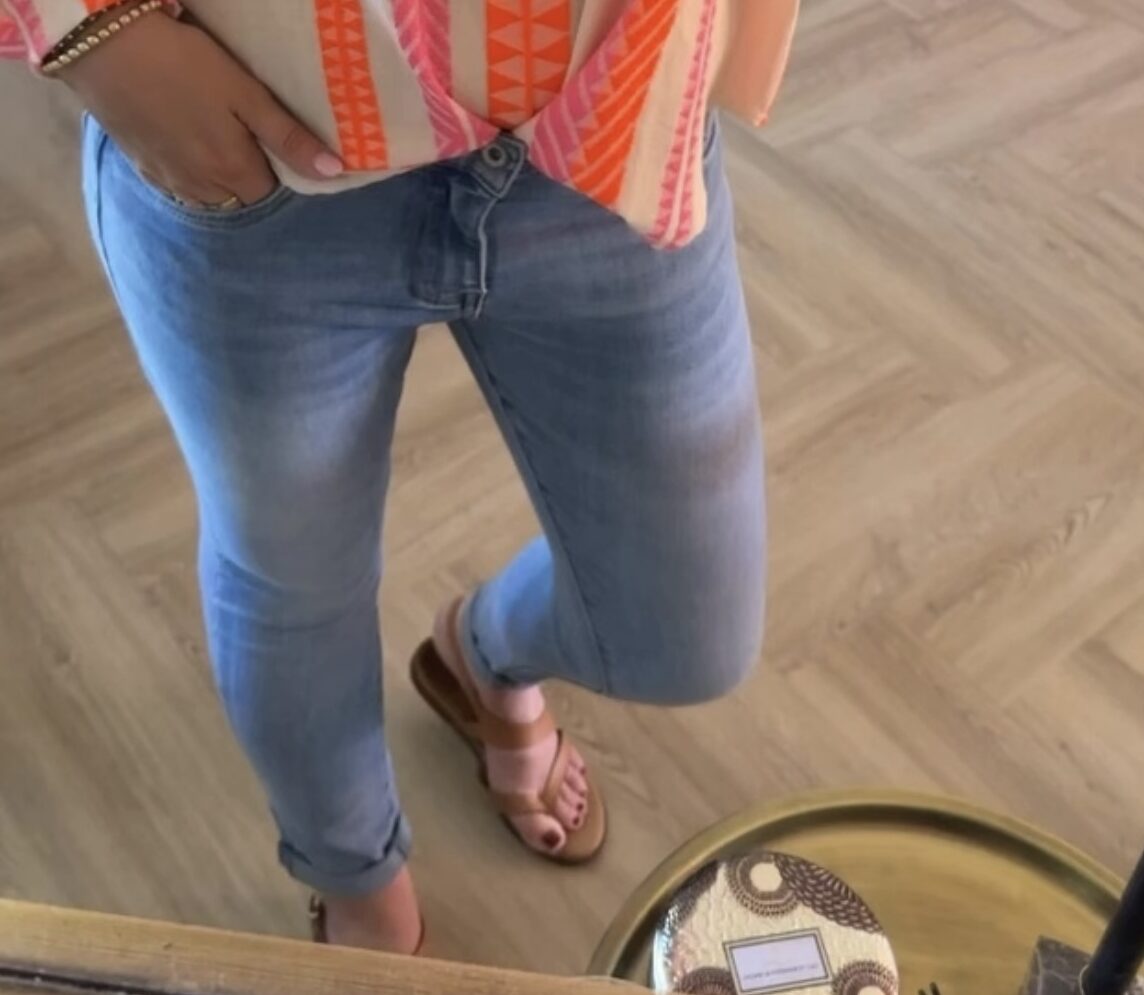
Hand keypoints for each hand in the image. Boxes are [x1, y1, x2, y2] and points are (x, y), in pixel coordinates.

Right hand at [61, 10, 342, 206]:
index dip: (281, 176)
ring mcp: (169, 179)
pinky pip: (177, 188)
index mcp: (234, 171)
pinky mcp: (143, 166)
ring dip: (221, 185)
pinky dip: (191, 179)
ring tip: (223, 148)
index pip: (271, 195)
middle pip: (241, 200)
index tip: (280, 151)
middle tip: (253, 145)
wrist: (104, 45)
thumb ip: (289, 137)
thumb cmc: (184, 64)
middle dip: (252, 183)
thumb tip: (335, 171)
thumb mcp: (246, 94)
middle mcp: (203, 188)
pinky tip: (189, 151)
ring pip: (209, 199)